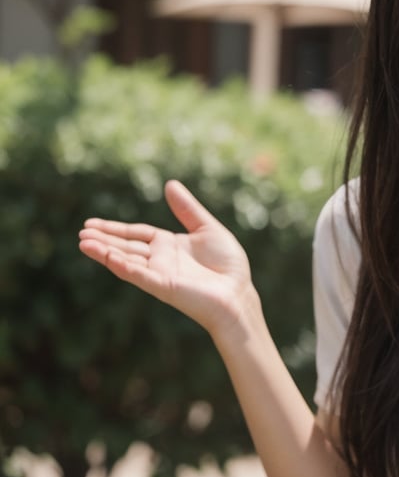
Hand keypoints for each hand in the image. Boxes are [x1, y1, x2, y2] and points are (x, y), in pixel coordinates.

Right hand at [78, 180, 254, 334]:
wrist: (238, 293)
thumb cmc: (228, 265)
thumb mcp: (207, 228)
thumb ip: (187, 209)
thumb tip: (169, 184)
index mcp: (169, 245)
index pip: (136, 234)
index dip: (115, 228)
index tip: (91, 223)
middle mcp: (160, 259)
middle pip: (126, 246)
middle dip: (104, 239)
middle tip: (81, 233)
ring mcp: (159, 274)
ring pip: (126, 260)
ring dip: (105, 252)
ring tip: (83, 243)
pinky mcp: (163, 286)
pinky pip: (139, 275)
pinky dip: (122, 265)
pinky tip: (106, 256)